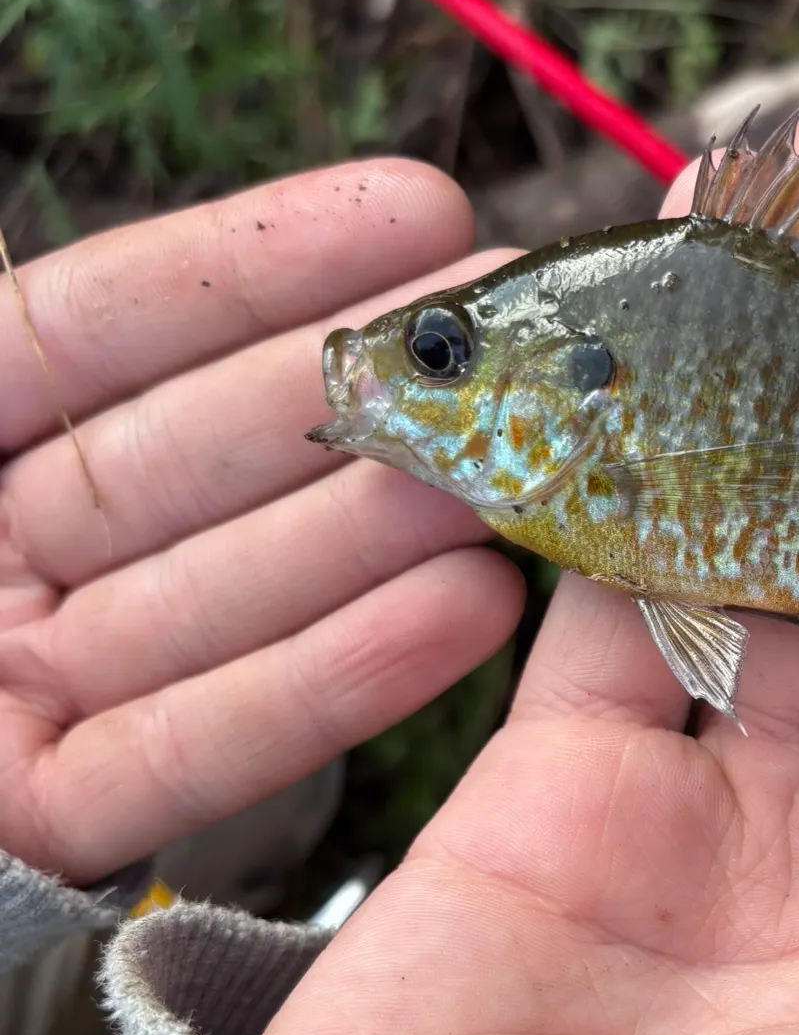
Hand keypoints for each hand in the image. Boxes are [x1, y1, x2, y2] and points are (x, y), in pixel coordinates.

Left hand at [0, 163, 525, 883]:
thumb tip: (30, 285)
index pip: (98, 328)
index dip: (260, 264)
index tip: (412, 216)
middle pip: (199, 458)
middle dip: (361, 398)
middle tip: (512, 352)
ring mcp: (23, 682)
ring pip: (228, 597)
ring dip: (381, 541)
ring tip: (513, 487)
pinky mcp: (50, 817)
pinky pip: (197, 746)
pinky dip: (332, 686)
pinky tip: (460, 617)